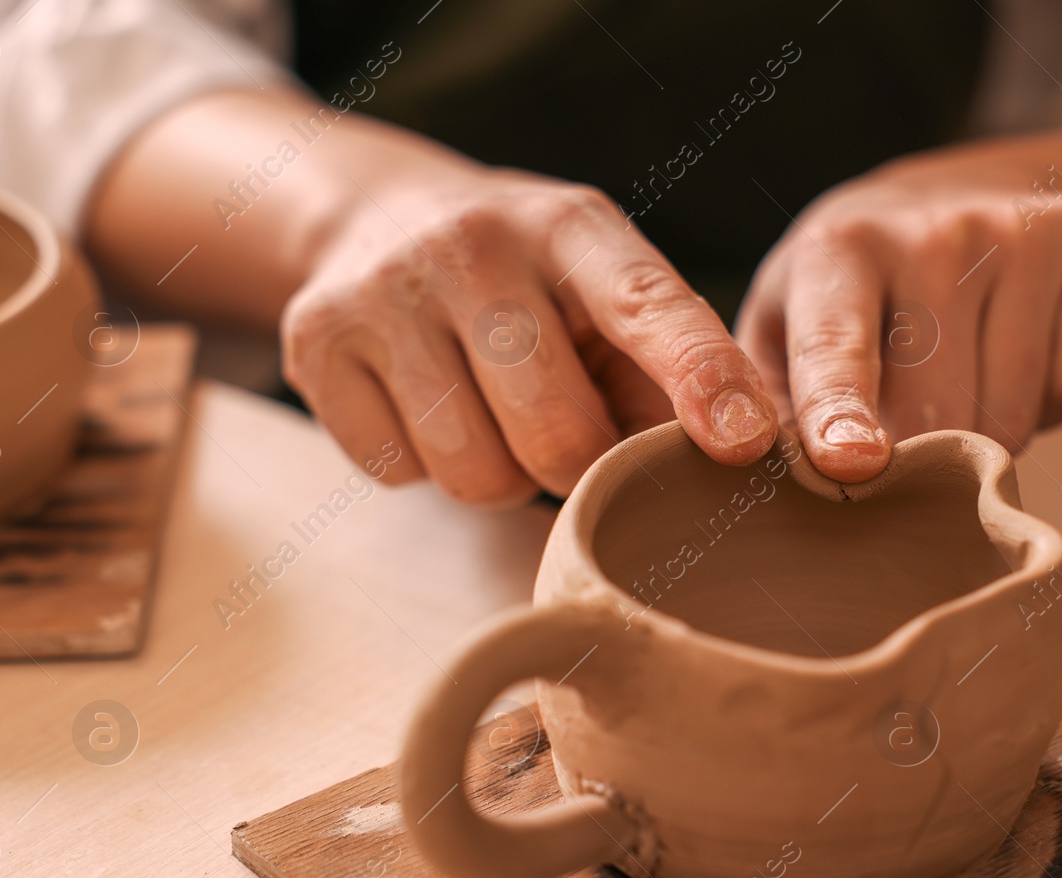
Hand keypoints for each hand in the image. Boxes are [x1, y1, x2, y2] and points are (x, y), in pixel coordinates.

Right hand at [283, 164, 777, 503]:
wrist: (377, 219)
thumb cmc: (529, 286)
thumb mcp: (604, 294)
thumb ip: (666, 372)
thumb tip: (730, 458)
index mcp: (573, 227)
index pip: (650, 307)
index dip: (702, 378)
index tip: (746, 441)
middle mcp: (475, 244)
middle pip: (558, 434)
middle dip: (578, 463)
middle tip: (564, 427)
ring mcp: (385, 290)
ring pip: (475, 471)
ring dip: (500, 474)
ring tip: (490, 413)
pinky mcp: (314, 341)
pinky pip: (397, 472)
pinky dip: (421, 466)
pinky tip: (423, 405)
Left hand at [736, 142, 1061, 480]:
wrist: (953, 198)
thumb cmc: (844, 296)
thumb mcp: (782, 331)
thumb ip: (765, 406)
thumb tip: (756, 472)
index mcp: (836, 249)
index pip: (837, 347)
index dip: (841, 410)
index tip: (851, 462)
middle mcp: (930, 230)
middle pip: (936, 410)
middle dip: (918, 460)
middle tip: (899, 437)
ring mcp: (1016, 230)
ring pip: (1011, 414)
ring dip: (984, 443)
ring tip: (954, 384)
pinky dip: (1049, 406)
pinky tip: (1014, 359)